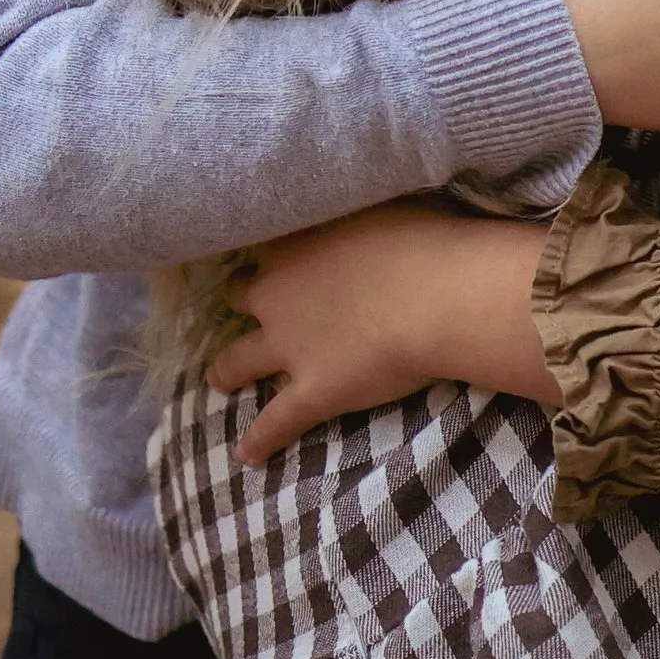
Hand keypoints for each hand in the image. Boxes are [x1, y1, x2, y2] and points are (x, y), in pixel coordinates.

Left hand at [210, 203, 553, 463]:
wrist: (439, 294)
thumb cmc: (425, 238)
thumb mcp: (385, 202)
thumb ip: (358, 212)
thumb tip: (360, 203)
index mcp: (293, 242)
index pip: (262, 243)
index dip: (268, 248)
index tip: (272, 248)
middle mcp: (277, 292)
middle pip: (241, 294)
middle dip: (244, 300)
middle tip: (250, 304)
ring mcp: (288, 346)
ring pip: (237, 360)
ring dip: (227, 370)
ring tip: (220, 380)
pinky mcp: (310, 391)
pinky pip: (274, 422)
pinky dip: (259, 440)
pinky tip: (248, 456)